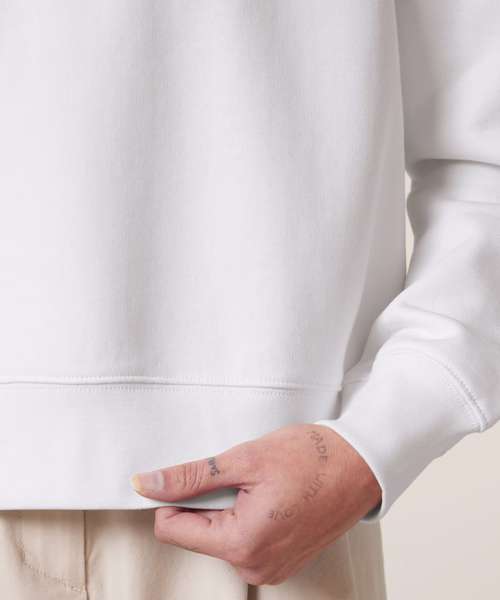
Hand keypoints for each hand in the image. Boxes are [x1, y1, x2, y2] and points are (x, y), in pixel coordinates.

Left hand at [130, 423, 381, 585]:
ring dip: (230, 506)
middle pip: (197, 532)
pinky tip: (272, 496)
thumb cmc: (311, 458)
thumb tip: (146, 484)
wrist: (360, 464)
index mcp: (241, 544)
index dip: (175, 497)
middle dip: (209, 500)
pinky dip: (247, 515)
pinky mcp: (282, 560)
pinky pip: (244, 539)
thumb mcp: (244, 459)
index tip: (195, 475)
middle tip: (243, 476)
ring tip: (263, 485)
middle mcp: (254, 566)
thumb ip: (191, 477)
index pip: (171, 529)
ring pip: (220, 535)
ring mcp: (271, 567)